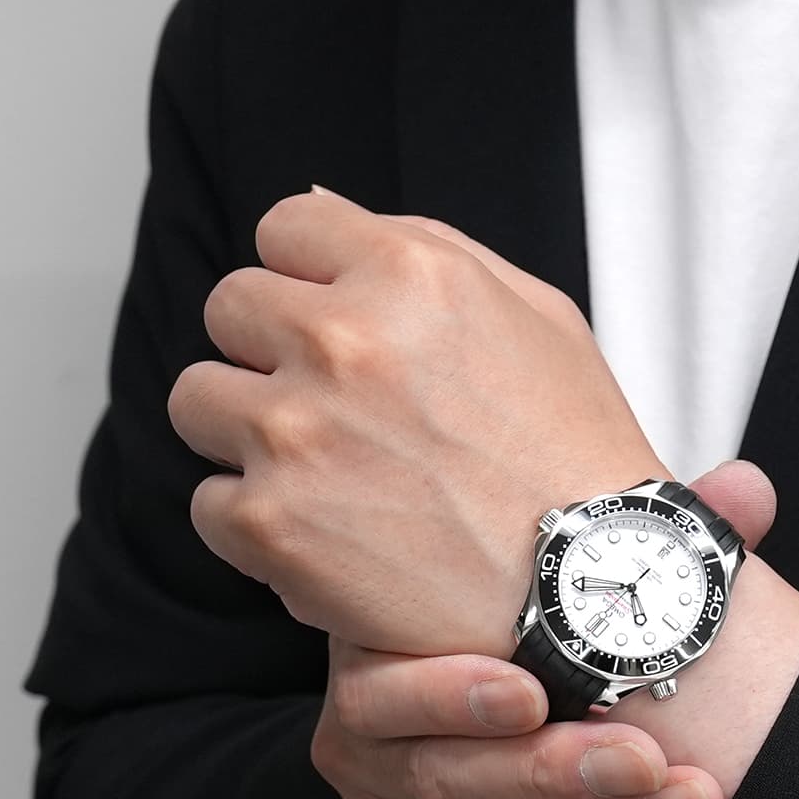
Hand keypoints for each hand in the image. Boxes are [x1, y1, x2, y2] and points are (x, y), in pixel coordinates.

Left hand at [169, 188, 663, 656]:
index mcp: (408, 275)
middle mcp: (343, 341)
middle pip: (230, 308)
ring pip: (199, 400)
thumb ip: (429, 249)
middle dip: (273, 352)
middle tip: (336, 409)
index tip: (337, 327)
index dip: (311, 280)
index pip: (284, 230)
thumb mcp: (539, 318)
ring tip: (325, 474)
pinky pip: (210, 503)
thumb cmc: (578, 457)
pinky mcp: (272, 524)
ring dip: (249, 433)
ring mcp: (298, 433)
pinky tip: (332, 538)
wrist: (599, 589)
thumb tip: (321, 209)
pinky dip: (259, 527)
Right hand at [313, 459, 794, 798]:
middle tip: (650, 759)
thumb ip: (648, 546)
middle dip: (560, 772)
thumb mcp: (563, 591)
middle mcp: (368, 758)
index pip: (384, 694)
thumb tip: (746, 490)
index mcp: (376, 666)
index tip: (533, 692)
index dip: (452, 697)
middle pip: (450, 780)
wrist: (475, 754)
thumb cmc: (528, 647)